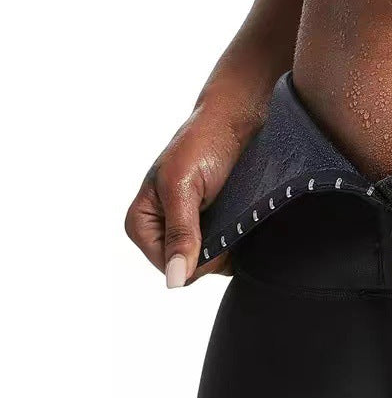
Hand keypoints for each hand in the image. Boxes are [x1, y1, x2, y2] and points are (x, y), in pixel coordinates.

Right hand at [125, 100, 258, 287]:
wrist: (236, 118)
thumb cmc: (204, 143)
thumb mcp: (185, 187)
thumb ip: (180, 232)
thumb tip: (175, 278)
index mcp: (141, 222)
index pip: (170, 268)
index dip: (197, 260)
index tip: (218, 236)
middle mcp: (161, 229)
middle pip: (190, 268)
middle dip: (214, 253)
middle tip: (229, 220)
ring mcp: (187, 227)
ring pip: (210, 261)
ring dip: (229, 246)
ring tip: (237, 217)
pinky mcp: (211, 223)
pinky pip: (225, 249)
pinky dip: (238, 241)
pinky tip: (244, 222)